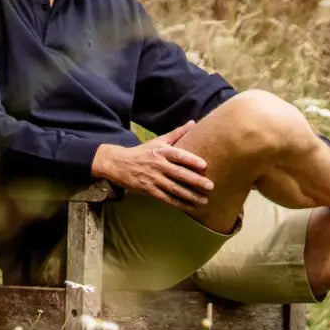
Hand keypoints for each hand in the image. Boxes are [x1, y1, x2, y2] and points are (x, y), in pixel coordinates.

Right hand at [91, 120, 213, 209]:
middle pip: (179, 174)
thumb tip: (193, 123)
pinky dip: (178, 204)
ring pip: (174, 189)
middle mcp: (158, 165)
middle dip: (195, 181)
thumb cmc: (143, 152)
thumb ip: (177, 134)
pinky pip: (166, 198)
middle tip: (211, 186)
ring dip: (190, 196)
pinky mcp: (149, 190)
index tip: (204, 165)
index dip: (191, 160)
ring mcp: (153, 179)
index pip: (179, 155)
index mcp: (162, 152)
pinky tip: (190, 207)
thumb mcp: (158, 141)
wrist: (119, 164)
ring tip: (204, 200)